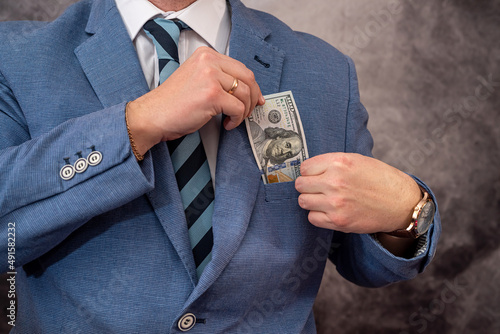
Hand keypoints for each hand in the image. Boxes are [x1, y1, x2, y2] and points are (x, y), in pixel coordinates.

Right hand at [127, 47, 264, 154]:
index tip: (255, 97)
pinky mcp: (212, 95)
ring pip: (245, 94)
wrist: (153, 115)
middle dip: (252, 98)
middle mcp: (209, 61)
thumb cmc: (172, 103)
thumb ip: (218, 78)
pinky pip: (238, 108)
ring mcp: (211, 77)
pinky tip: (227, 124)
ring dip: (244, 111)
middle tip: (248, 111)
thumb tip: (244, 89)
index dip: (252, 85)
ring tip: (233, 118)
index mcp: (206, 55)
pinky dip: (236, 120)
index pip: (240, 67)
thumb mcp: (197, 79)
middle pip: (247, 78)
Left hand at [295, 153, 421, 233]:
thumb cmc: (380, 179)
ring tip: (323, 200)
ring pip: (303, 201)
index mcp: (339, 162)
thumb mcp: (357, 160)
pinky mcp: (338, 221)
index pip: (305, 167)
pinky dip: (318, 215)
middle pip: (300, 185)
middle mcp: (335, 181)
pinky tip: (329, 211)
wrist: (401, 203)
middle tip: (317, 188)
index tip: (316, 175)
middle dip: (307, 186)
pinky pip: (312, 218)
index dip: (309, 172)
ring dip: (310, 201)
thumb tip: (308, 169)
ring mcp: (336, 203)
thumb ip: (332, 163)